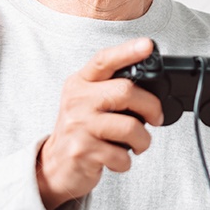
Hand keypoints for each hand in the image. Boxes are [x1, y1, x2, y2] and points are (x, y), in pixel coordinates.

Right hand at [36, 37, 163, 209]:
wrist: (54, 164)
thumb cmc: (81, 130)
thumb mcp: (88, 101)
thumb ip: (111, 89)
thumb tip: (152, 88)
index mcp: (81, 83)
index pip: (105, 60)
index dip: (128, 51)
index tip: (147, 44)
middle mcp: (77, 100)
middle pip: (126, 91)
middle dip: (151, 107)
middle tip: (155, 118)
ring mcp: (78, 125)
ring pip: (130, 127)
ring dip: (143, 140)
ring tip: (138, 144)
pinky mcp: (83, 151)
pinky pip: (121, 155)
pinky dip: (126, 161)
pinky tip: (117, 158)